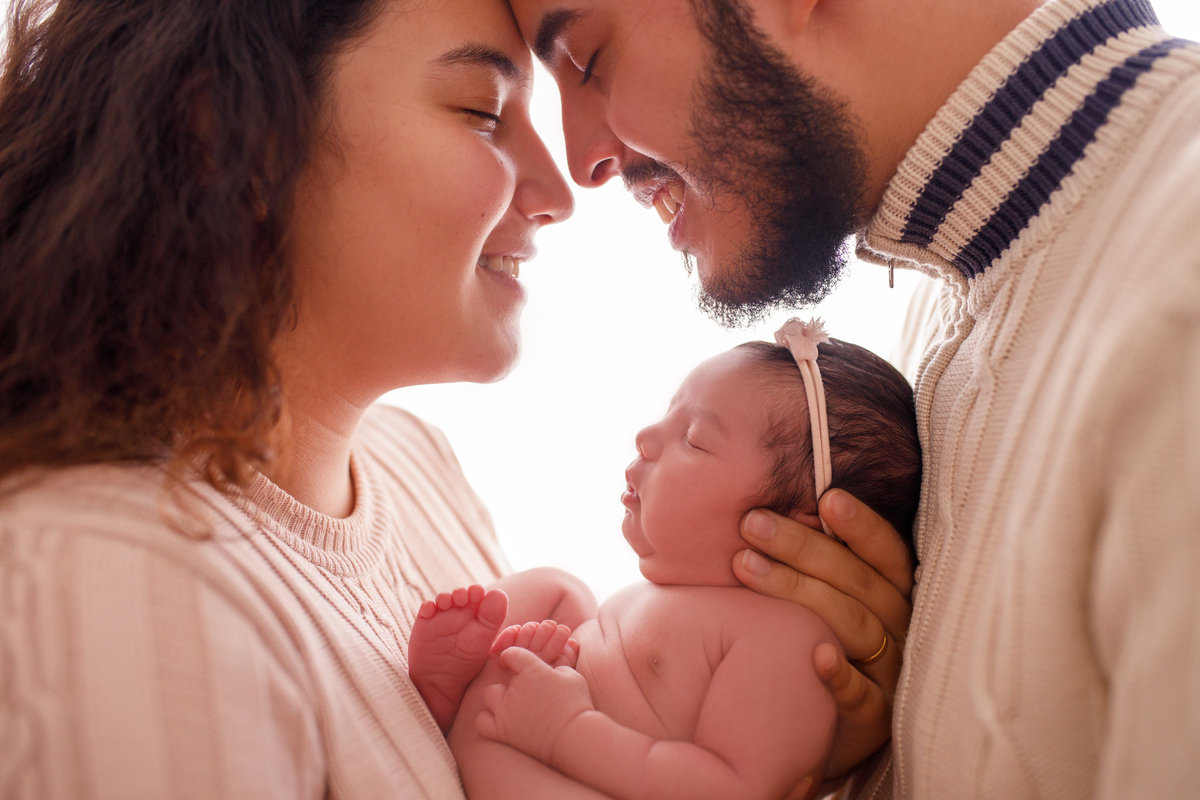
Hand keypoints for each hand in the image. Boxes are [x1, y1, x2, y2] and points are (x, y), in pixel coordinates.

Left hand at [475, 645, 593, 764]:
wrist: (574, 737)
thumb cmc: (577, 705)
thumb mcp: (572, 677)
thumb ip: (557, 667)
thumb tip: (551, 666)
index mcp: (532, 671)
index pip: (513, 654)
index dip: (511, 656)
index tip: (512, 660)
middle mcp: (515, 689)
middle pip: (501, 677)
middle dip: (509, 683)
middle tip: (521, 692)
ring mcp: (506, 711)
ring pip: (489, 696)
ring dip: (497, 699)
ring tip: (509, 706)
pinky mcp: (502, 731)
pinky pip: (482, 721)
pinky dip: (487, 720)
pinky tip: (500, 722)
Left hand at [732, 489, 913, 775]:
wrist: (827, 731)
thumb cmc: (821, 647)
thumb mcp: (826, 603)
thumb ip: (814, 565)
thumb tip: (765, 509)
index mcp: (891, 595)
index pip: (887, 553)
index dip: (862, 525)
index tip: (827, 498)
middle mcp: (899, 628)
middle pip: (858, 581)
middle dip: (802, 547)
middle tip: (752, 523)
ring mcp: (891, 674)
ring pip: (854, 626)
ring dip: (799, 591)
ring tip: (746, 565)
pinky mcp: (876, 717)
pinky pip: (862, 696)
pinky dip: (841, 676)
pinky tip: (816, 656)